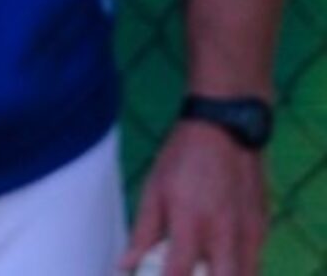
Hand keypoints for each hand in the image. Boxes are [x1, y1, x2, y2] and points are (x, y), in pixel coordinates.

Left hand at [124, 118, 266, 275]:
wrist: (226, 127)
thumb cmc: (182, 157)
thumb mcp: (154, 189)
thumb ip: (143, 231)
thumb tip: (125, 264)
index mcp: (191, 221)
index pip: (179, 272)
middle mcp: (224, 232)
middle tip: (184, 273)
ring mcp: (249, 232)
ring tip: (200, 268)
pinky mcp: (263, 228)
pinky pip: (254, 262)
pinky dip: (238, 269)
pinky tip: (219, 261)